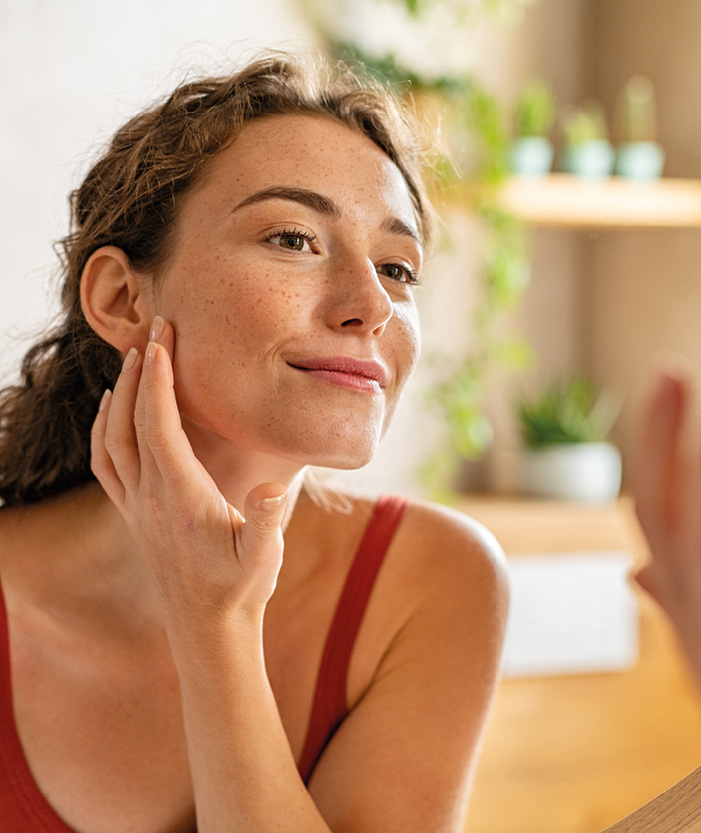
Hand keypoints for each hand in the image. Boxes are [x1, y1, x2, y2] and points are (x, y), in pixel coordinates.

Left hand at [90, 317, 286, 631]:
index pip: (160, 426)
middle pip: (134, 421)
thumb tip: (270, 487)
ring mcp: (137, 506)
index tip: (164, 341)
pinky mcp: (134, 515)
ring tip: (133, 360)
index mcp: (181, 497)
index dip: (160, 380)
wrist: (207, 627)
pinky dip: (104, 428)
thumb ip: (266, 521)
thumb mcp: (264, 556)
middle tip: (153, 330)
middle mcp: (150, 497)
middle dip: (142, 371)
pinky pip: (106, 462)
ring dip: (120, 395)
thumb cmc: (240, 588)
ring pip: (113, 439)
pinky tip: (113, 412)